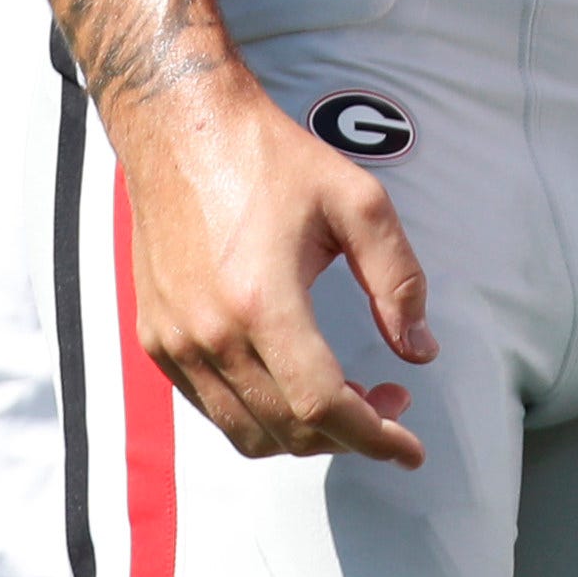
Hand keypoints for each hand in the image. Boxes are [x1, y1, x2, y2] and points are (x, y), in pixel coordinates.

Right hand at [109, 72, 438, 465]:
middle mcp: (211, 334)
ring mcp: (176, 343)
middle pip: (290, 430)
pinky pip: (213, 409)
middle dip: (351, 434)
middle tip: (390, 399)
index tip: (412, 448)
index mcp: (263, 301)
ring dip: (305, 434)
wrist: (180, 128)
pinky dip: (260, 416)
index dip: (375, 438)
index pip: (324, 406)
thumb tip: (419, 351)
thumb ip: (397, 281)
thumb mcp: (358, 203)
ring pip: (248, 433)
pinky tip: (292, 380)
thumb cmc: (271, 159)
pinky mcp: (157, 340)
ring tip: (346, 396)